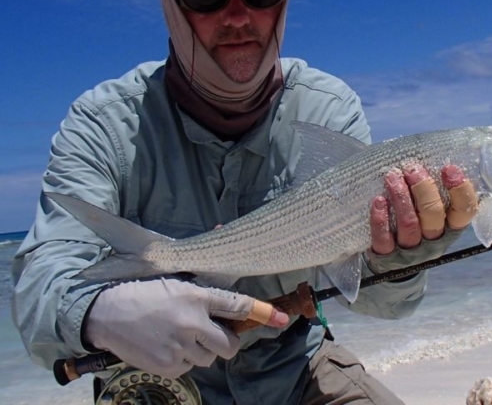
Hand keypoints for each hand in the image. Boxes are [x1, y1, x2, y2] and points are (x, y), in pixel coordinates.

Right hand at [83, 278, 287, 377]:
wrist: (105, 311)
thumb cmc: (143, 288)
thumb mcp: (174, 274)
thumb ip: (202, 265)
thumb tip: (221, 229)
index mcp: (196, 296)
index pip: (237, 305)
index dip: (262, 313)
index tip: (281, 319)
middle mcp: (192, 323)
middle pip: (229, 344)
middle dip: (227, 341)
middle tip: (216, 334)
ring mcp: (179, 347)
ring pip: (209, 358)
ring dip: (202, 350)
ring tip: (181, 335)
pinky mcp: (167, 366)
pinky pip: (188, 368)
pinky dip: (182, 360)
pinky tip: (167, 344)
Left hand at [367, 163, 477, 272]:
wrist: (394, 262)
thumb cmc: (416, 224)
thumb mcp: (432, 213)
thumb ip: (435, 193)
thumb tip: (427, 157)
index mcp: (450, 227)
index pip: (465, 211)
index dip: (460, 190)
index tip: (448, 168)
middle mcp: (433, 240)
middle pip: (434, 215)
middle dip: (424, 188)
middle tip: (412, 169)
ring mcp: (410, 250)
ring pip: (409, 224)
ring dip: (401, 197)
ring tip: (392, 177)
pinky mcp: (387, 255)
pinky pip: (383, 238)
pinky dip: (380, 219)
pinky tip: (378, 201)